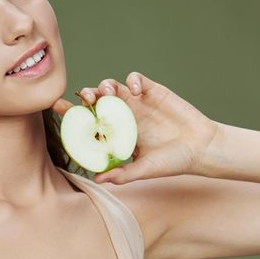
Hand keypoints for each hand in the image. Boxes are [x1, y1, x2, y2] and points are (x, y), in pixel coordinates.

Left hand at [51, 71, 219, 183]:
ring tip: (107, 93)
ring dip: (105, 86)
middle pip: (97, 99)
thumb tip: (98, 180)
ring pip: (112, 85)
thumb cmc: (173, 161)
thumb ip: (123, 173)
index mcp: (116, 132)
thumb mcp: (146, 169)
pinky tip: (135, 91)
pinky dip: (131, 80)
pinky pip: (135, 79)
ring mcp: (136, 101)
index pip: (89, 120)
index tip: (58, 107)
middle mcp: (122, 114)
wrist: (201, 149)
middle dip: (87, 96)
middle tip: (86, 99)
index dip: (73, 112)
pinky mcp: (152, 90)